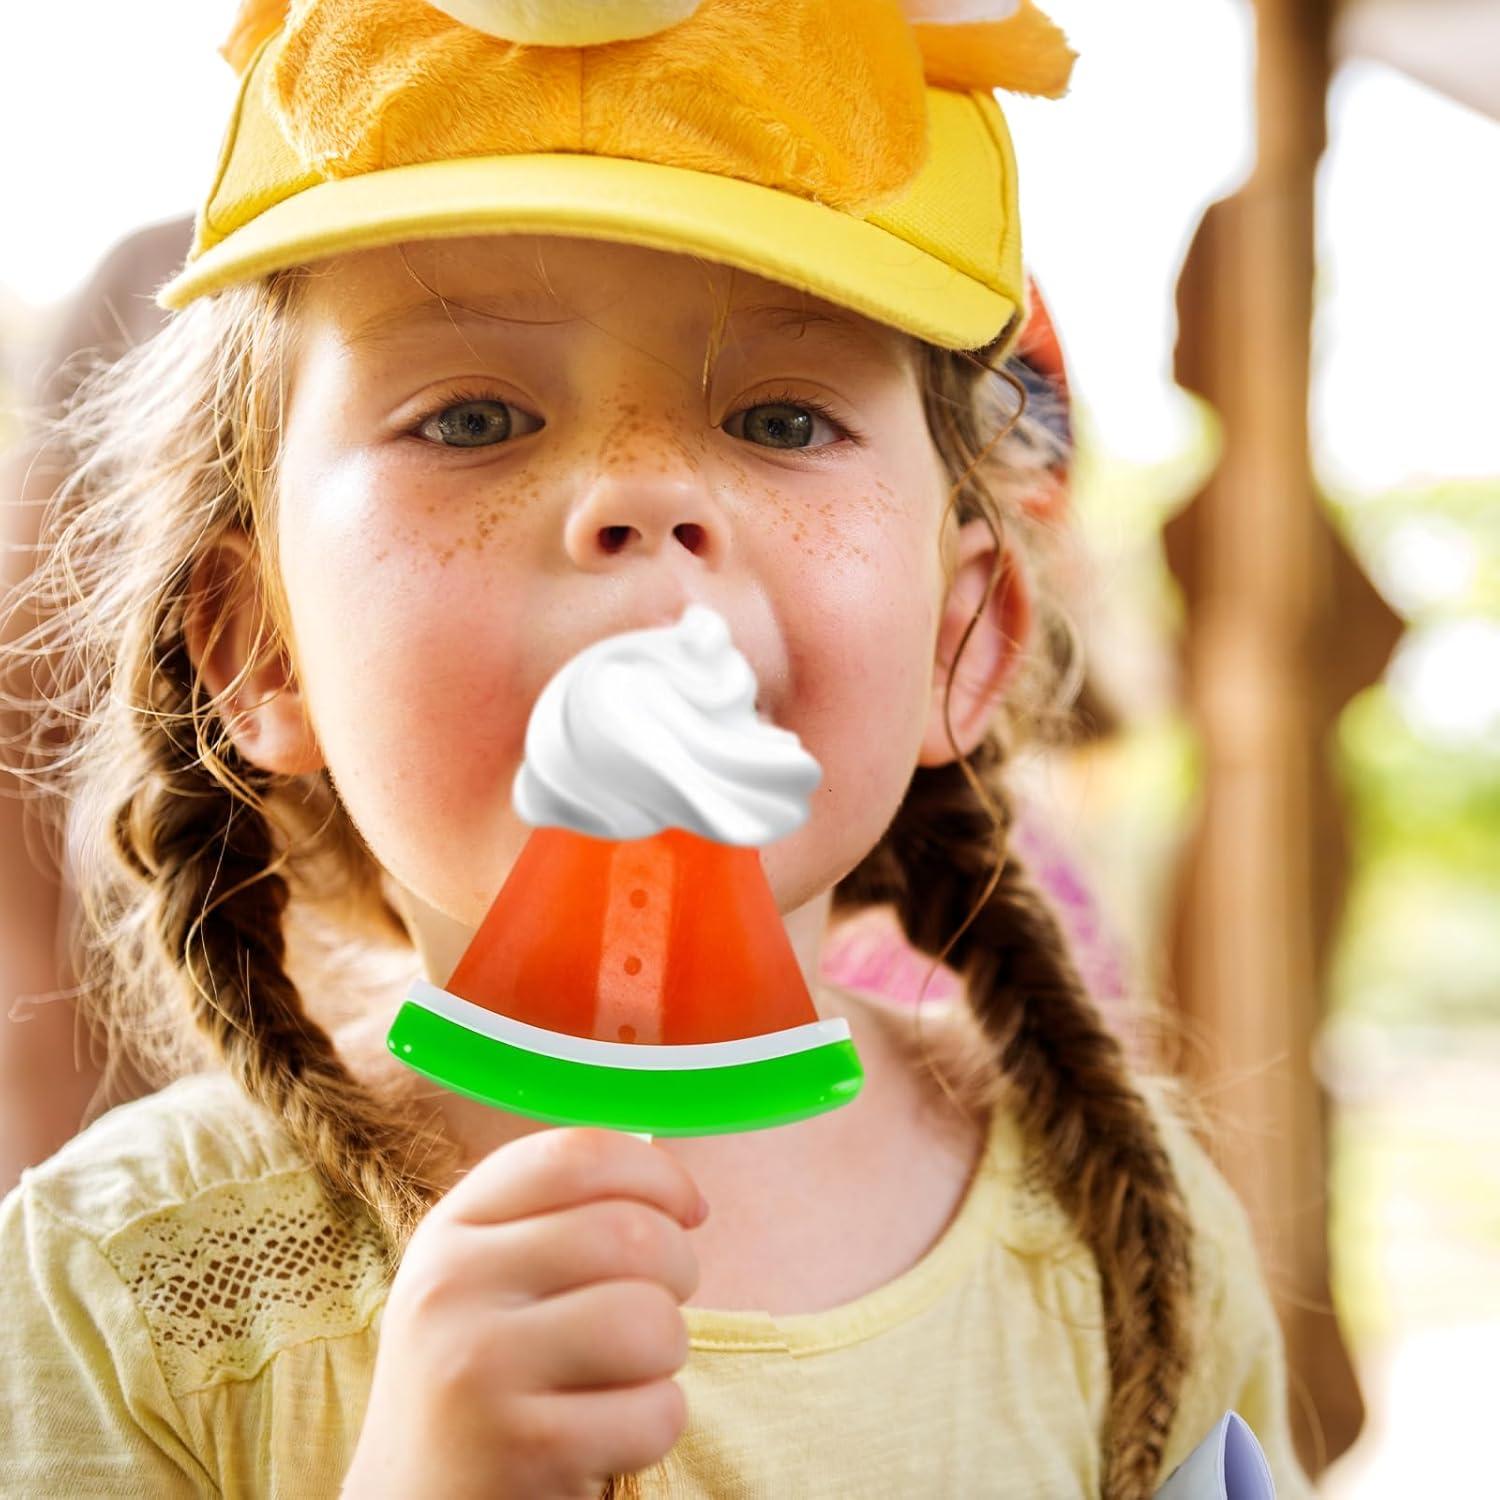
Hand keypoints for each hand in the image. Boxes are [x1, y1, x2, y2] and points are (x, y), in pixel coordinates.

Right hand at [343, 1127, 707, 1499]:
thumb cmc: (479, 1379)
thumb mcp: (484, 1278)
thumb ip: (560, 1217)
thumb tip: (680, 1192)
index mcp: (450, 1230)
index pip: (577, 1156)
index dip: (656, 1174)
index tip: (688, 1208)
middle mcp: (453, 1287)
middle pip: (630, 1232)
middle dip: (679, 1268)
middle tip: (659, 1305)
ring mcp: (481, 1369)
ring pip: (652, 1320)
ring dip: (667, 1353)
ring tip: (624, 1374)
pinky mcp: (525, 1450)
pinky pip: (657, 1412)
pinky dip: (655, 1426)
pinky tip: (605, 1436)